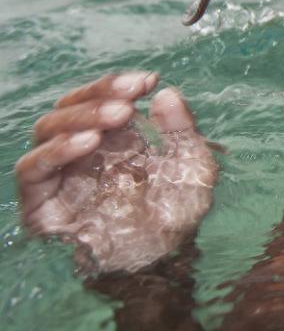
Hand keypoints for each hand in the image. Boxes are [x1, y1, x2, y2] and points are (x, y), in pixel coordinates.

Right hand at [16, 72, 216, 272]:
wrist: (164, 260)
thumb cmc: (176, 212)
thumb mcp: (192, 166)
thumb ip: (182, 130)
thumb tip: (167, 93)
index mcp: (113, 136)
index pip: (102, 98)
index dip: (118, 85)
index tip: (147, 80)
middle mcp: (81, 150)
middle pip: (70, 107)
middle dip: (99, 95)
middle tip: (130, 98)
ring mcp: (60, 174)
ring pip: (47, 129)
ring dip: (80, 116)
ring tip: (117, 116)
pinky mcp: (41, 203)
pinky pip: (33, 169)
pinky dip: (56, 151)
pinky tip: (87, 142)